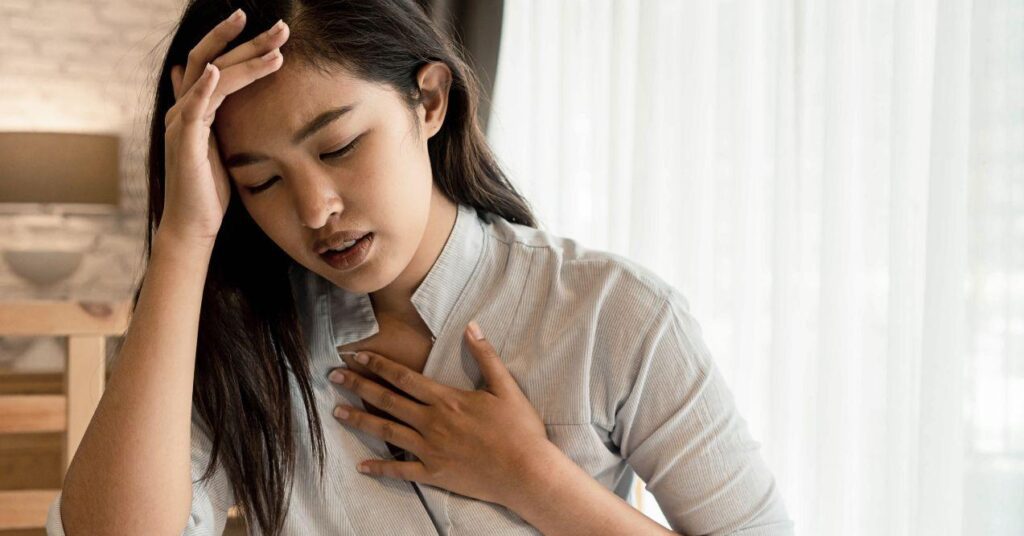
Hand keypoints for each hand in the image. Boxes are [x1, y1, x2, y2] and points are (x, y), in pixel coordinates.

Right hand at [160, 9, 289, 244]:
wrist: (193, 226)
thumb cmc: (211, 191)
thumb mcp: (222, 147)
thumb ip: (223, 121)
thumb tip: (228, 100)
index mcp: (194, 108)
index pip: (213, 61)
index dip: (237, 41)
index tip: (270, 30)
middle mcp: (183, 109)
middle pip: (213, 59)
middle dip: (247, 41)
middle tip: (281, 27)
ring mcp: (180, 123)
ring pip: (211, 78)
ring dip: (244, 61)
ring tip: (277, 50)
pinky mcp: (182, 142)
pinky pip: (192, 108)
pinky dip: (203, 87)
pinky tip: (217, 72)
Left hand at [329, 321, 550, 506]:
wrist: (527, 472)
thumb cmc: (520, 429)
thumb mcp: (505, 387)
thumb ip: (485, 355)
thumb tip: (471, 326)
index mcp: (446, 399)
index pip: (403, 377)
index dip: (378, 364)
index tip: (357, 355)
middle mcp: (432, 423)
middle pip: (387, 400)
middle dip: (358, 386)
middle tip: (334, 376)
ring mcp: (430, 450)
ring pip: (386, 432)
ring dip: (360, 420)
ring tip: (337, 412)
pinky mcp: (434, 473)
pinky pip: (401, 470)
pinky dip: (379, 468)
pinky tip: (361, 466)